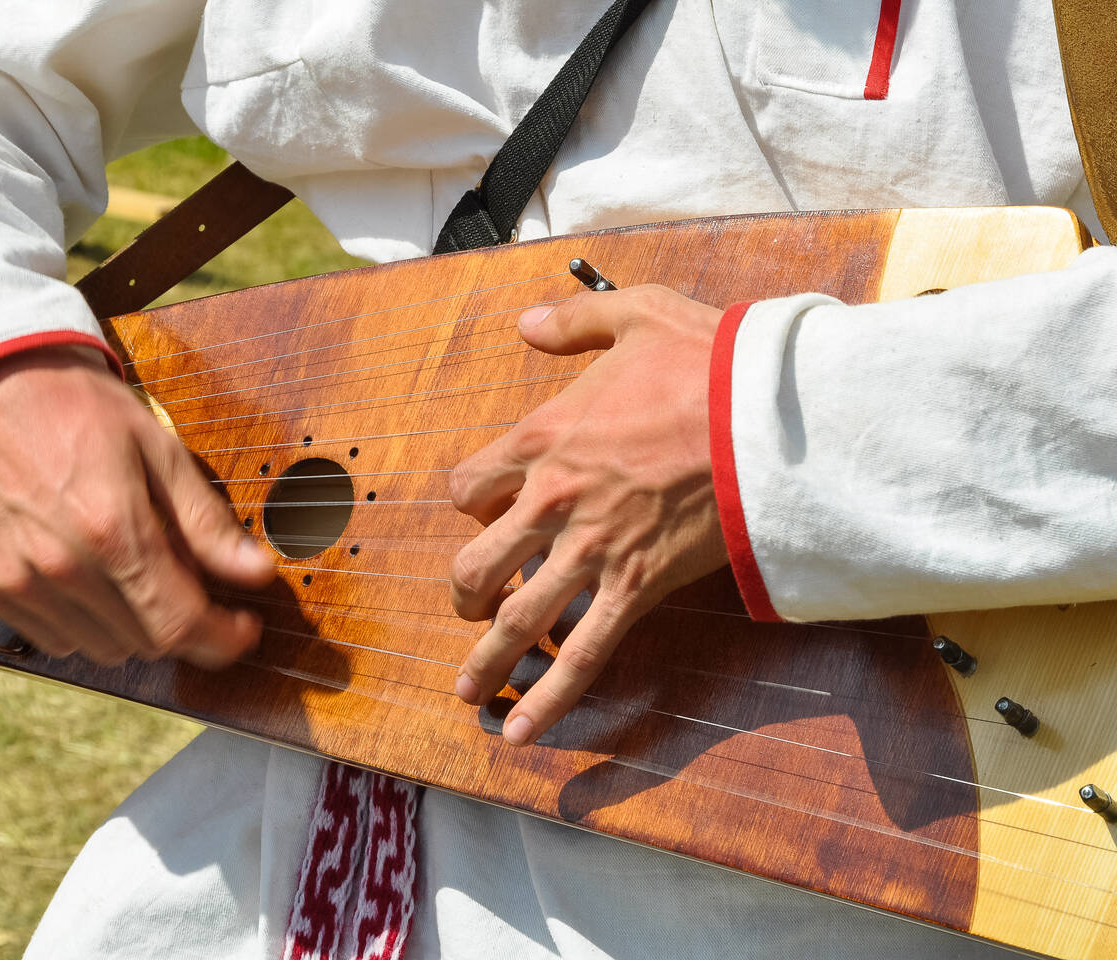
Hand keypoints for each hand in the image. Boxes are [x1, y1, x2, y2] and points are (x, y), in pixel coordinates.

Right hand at [0, 346, 273, 666]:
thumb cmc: (82, 409)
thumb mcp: (160, 451)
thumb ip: (207, 523)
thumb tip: (258, 573)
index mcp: (112, 529)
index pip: (180, 623)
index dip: (224, 638)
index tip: (245, 628)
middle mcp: (61, 566)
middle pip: (147, 642)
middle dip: (188, 626)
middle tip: (200, 588)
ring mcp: (19, 581)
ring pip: (104, 650)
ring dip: (138, 629)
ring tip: (144, 576)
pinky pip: (56, 641)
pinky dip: (89, 626)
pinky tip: (98, 582)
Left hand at [448, 286, 728, 744]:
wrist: (767, 414)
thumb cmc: (705, 363)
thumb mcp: (634, 314)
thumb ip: (573, 321)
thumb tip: (527, 322)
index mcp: (541, 438)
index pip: (467, 485)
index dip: (470, 502)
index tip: (487, 510)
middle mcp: (550, 501)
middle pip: (476, 562)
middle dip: (467, 590)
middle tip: (473, 603)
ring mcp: (589, 550)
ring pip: (516, 619)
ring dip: (486, 661)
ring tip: (467, 693)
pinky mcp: (634, 588)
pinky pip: (581, 653)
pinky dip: (550, 696)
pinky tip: (521, 731)